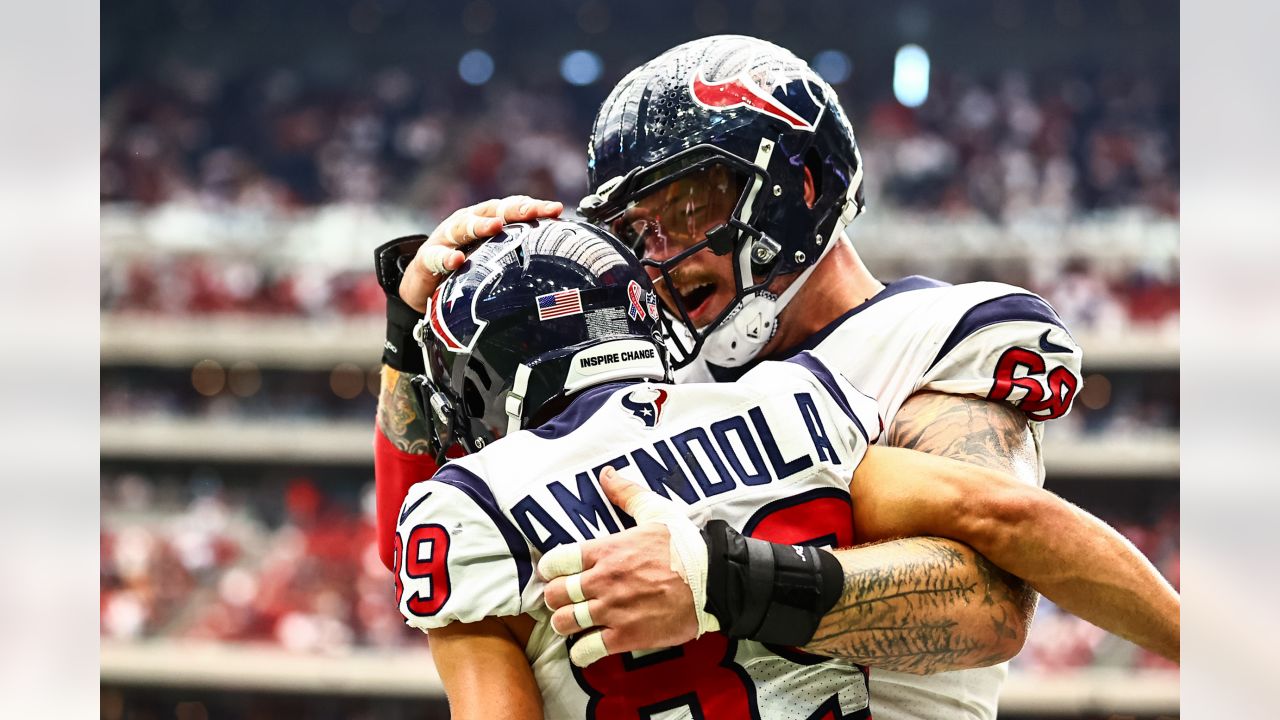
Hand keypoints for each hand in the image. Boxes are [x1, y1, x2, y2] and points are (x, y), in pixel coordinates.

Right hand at [399, 195, 562, 311]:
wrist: (425, 283)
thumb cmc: (466, 267)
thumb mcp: (493, 258)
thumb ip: (518, 256)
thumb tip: (559, 264)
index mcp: (487, 220)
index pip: (513, 208)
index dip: (534, 207)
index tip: (557, 210)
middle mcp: (468, 221)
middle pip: (494, 210)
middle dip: (515, 209)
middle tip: (534, 211)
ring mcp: (446, 237)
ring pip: (464, 226)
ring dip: (480, 225)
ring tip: (495, 226)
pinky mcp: (427, 257)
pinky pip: (436, 256)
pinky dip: (446, 257)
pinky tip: (457, 261)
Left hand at [538, 466, 717, 666]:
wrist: (714, 582)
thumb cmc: (687, 547)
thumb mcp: (656, 511)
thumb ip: (627, 494)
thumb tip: (608, 475)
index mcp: (606, 551)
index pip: (555, 561)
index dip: (551, 569)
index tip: (556, 573)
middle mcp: (603, 581)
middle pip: (555, 595)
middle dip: (556, 597)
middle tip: (566, 598)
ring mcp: (612, 610)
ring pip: (565, 623)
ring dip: (566, 623)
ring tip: (575, 621)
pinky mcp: (626, 637)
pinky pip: (586, 651)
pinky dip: (582, 651)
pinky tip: (588, 645)